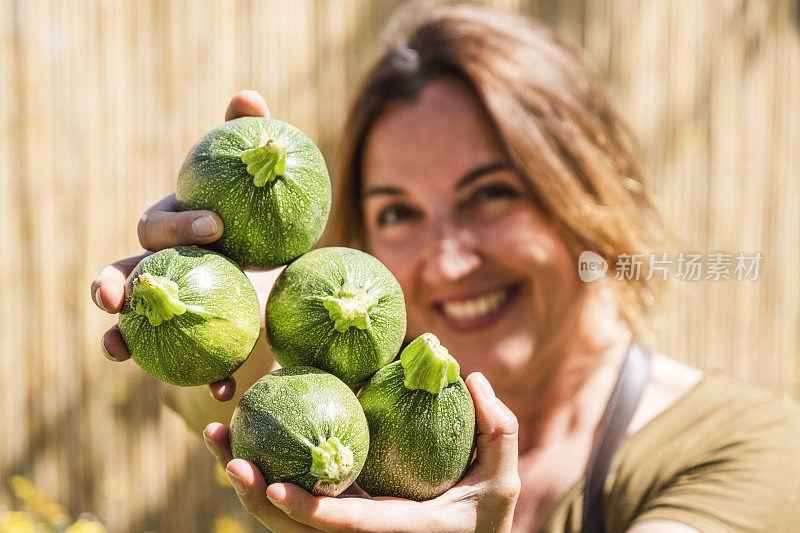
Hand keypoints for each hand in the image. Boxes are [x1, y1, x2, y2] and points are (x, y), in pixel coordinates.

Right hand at [90, 90, 277, 401]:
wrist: (282, 274)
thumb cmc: (262, 226)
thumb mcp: (261, 191)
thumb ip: (247, 143)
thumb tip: (248, 94)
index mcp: (174, 233)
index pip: (158, 224)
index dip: (178, 225)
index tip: (217, 227)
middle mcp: (161, 272)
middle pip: (121, 275)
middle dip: (110, 283)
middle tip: (114, 294)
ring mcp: (172, 313)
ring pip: (132, 328)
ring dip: (119, 340)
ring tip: (117, 353)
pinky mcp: (198, 346)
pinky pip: (194, 365)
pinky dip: (210, 379)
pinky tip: (232, 390)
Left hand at [204, 372, 520, 531]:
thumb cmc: (485, 517)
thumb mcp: (502, 481)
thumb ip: (498, 431)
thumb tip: (472, 377)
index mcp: (394, 531)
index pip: (342, 525)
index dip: (306, 509)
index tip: (272, 485)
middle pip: (294, 526)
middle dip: (255, 496)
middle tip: (227, 455)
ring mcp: (344, 527)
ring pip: (282, 516)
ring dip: (246, 480)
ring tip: (217, 436)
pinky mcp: (339, 511)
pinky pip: (294, 496)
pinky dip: (264, 471)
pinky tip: (246, 436)